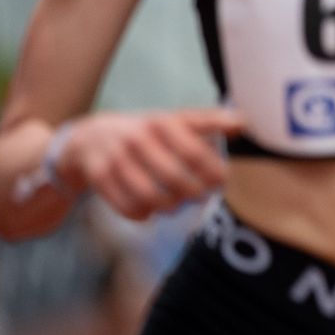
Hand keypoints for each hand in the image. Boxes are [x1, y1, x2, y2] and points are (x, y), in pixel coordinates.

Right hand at [62, 108, 241, 220]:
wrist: (90, 138)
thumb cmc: (146, 131)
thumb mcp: (175, 120)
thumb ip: (209, 121)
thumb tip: (244, 123)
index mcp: (160, 123)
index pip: (193, 151)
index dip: (212, 171)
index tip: (222, 180)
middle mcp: (136, 139)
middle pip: (173, 177)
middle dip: (193, 193)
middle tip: (201, 196)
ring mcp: (115, 159)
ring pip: (149, 195)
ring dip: (170, 206)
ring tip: (177, 204)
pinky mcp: (98, 178)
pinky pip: (127, 207)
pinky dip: (144, 214)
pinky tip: (151, 209)